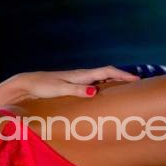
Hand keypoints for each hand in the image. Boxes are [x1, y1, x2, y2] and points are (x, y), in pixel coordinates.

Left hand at [16, 66, 140, 99]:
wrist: (27, 84)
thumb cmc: (42, 86)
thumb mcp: (59, 89)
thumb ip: (77, 90)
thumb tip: (95, 92)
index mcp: (81, 75)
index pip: (107, 71)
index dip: (123, 75)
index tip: (137, 79)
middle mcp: (81, 75)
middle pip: (107, 73)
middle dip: (122, 77)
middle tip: (138, 84)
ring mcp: (77, 79)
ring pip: (101, 78)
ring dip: (114, 81)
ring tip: (126, 88)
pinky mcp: (73, 85)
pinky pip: (94, 84)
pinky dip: (104, 86)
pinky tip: (104, 93)